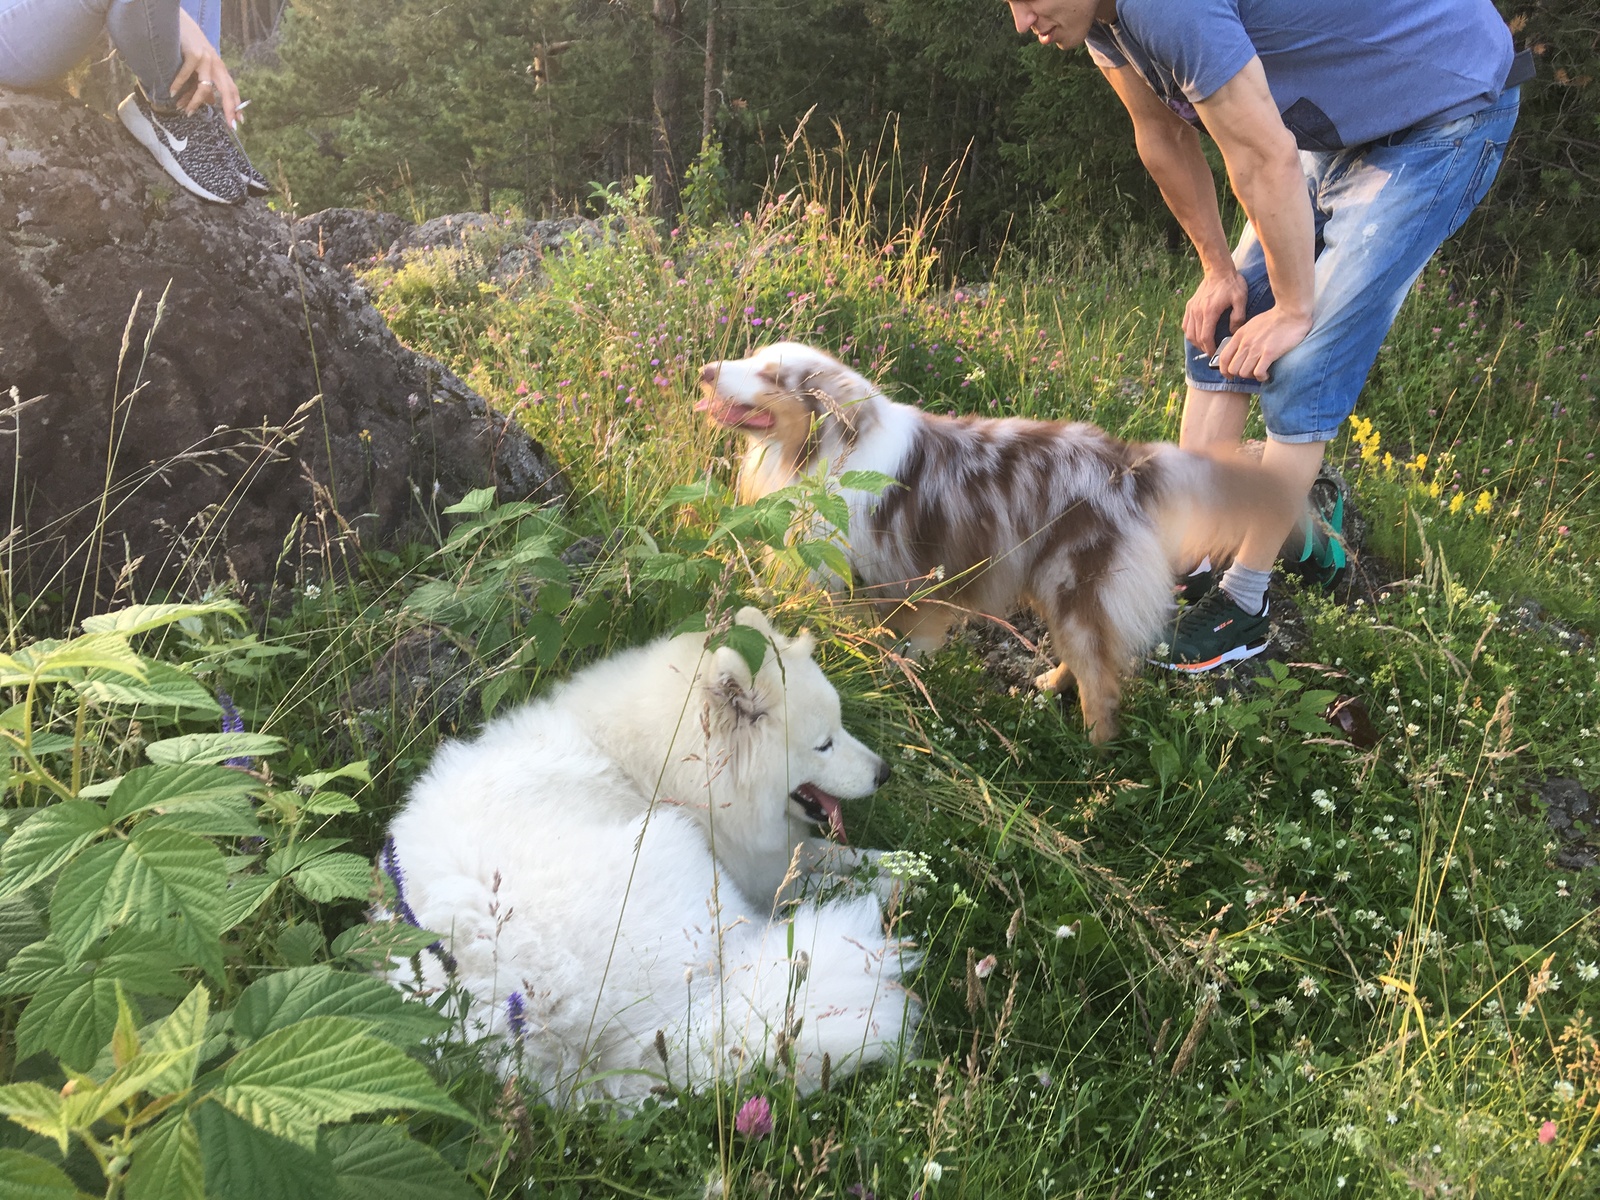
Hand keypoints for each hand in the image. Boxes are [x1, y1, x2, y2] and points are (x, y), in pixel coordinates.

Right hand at [171, 9, 240, 124]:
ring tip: (186, 111)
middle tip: (231, 125)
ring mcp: (206, 59)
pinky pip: (186, 75)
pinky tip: (171, 93)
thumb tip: (211, 102)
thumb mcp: (201, 65)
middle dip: (230, 109)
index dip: (237, 106)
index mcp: (220, 69)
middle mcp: (216, 64)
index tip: (239, 122)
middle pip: (227, 91)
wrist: (179, 23)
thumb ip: (206, 83)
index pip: (232, 90)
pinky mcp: (193, 53)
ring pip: (205, 87)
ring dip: (194, 101)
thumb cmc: (190, 46)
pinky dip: (178, 85)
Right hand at [1183, 267, 1247, 355]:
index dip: (1210, 349)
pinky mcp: (1189, 306)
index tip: (1215, 354)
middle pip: (1196, 338)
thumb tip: (1232, 332)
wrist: (1218, 270)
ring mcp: (1191, 309)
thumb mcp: (1241, 299)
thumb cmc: (1232, 284)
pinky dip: (1190, 333)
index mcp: (1210, 312)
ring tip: (1205, 345)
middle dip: (1203, 348)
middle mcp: (1197, 312)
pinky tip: (1197, 335)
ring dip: (1196, 342)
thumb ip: (1238, 317)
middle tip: (1212, 352)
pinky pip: (1185, 325)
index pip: (1206, 337)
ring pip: (1189, 333)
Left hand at [1212, 305, 1313, 382]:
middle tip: (1250, 373)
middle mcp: (1245, 343)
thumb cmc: (1274, 319)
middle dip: (1240, 375)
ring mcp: (1257, 348)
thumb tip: (1239, 351)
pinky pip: (1258, 373)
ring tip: (1260, 373)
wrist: (1291, 311)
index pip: (1223, 358)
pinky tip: (1267, 374)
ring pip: (1244, 373)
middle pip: (1233, 369)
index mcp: (1239, 335)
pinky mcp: (1270, 353)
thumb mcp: (1251, 325)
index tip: (1231, 376)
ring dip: (1252, 377)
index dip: (1224, 371)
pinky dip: (1261, 377)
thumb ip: (1243, 338)